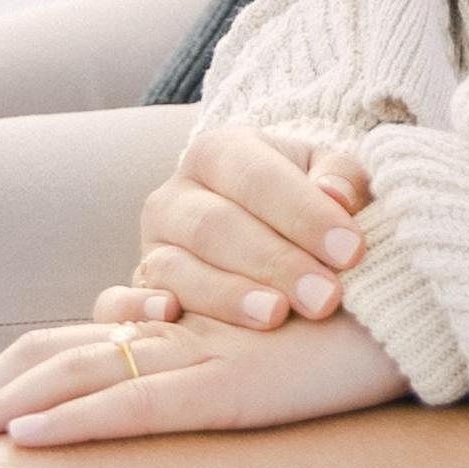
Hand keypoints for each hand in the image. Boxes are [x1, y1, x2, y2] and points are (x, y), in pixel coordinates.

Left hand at [0, 304, 411, 445]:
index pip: (67, 349)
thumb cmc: (365, 327)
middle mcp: (177, 338)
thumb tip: (154, 344)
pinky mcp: (232, 388)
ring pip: (74, 381)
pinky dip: (78, 423)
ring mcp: (201, 359)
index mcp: (180, 332)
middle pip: (46, 358)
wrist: (432, 302)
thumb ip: (221, 357)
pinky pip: (140, 407)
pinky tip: (25, 442)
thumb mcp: (280, 352)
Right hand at [125, 122, 377, 335]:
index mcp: (219, 151)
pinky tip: (171, 316)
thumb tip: (338, 196)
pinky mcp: (134, 288)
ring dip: (226, 295)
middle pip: (217, 226)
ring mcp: (150, 245)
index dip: (305, 214)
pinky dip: (136, 309)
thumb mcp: (326, 176)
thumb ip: (339, 179)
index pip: (258, 177)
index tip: (352, 251)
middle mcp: (175, 195)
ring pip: (177, 267)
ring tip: (275, 316)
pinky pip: (117, 300)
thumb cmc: (302, 202)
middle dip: (274, 262)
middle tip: (324, 297)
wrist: (257, 225)